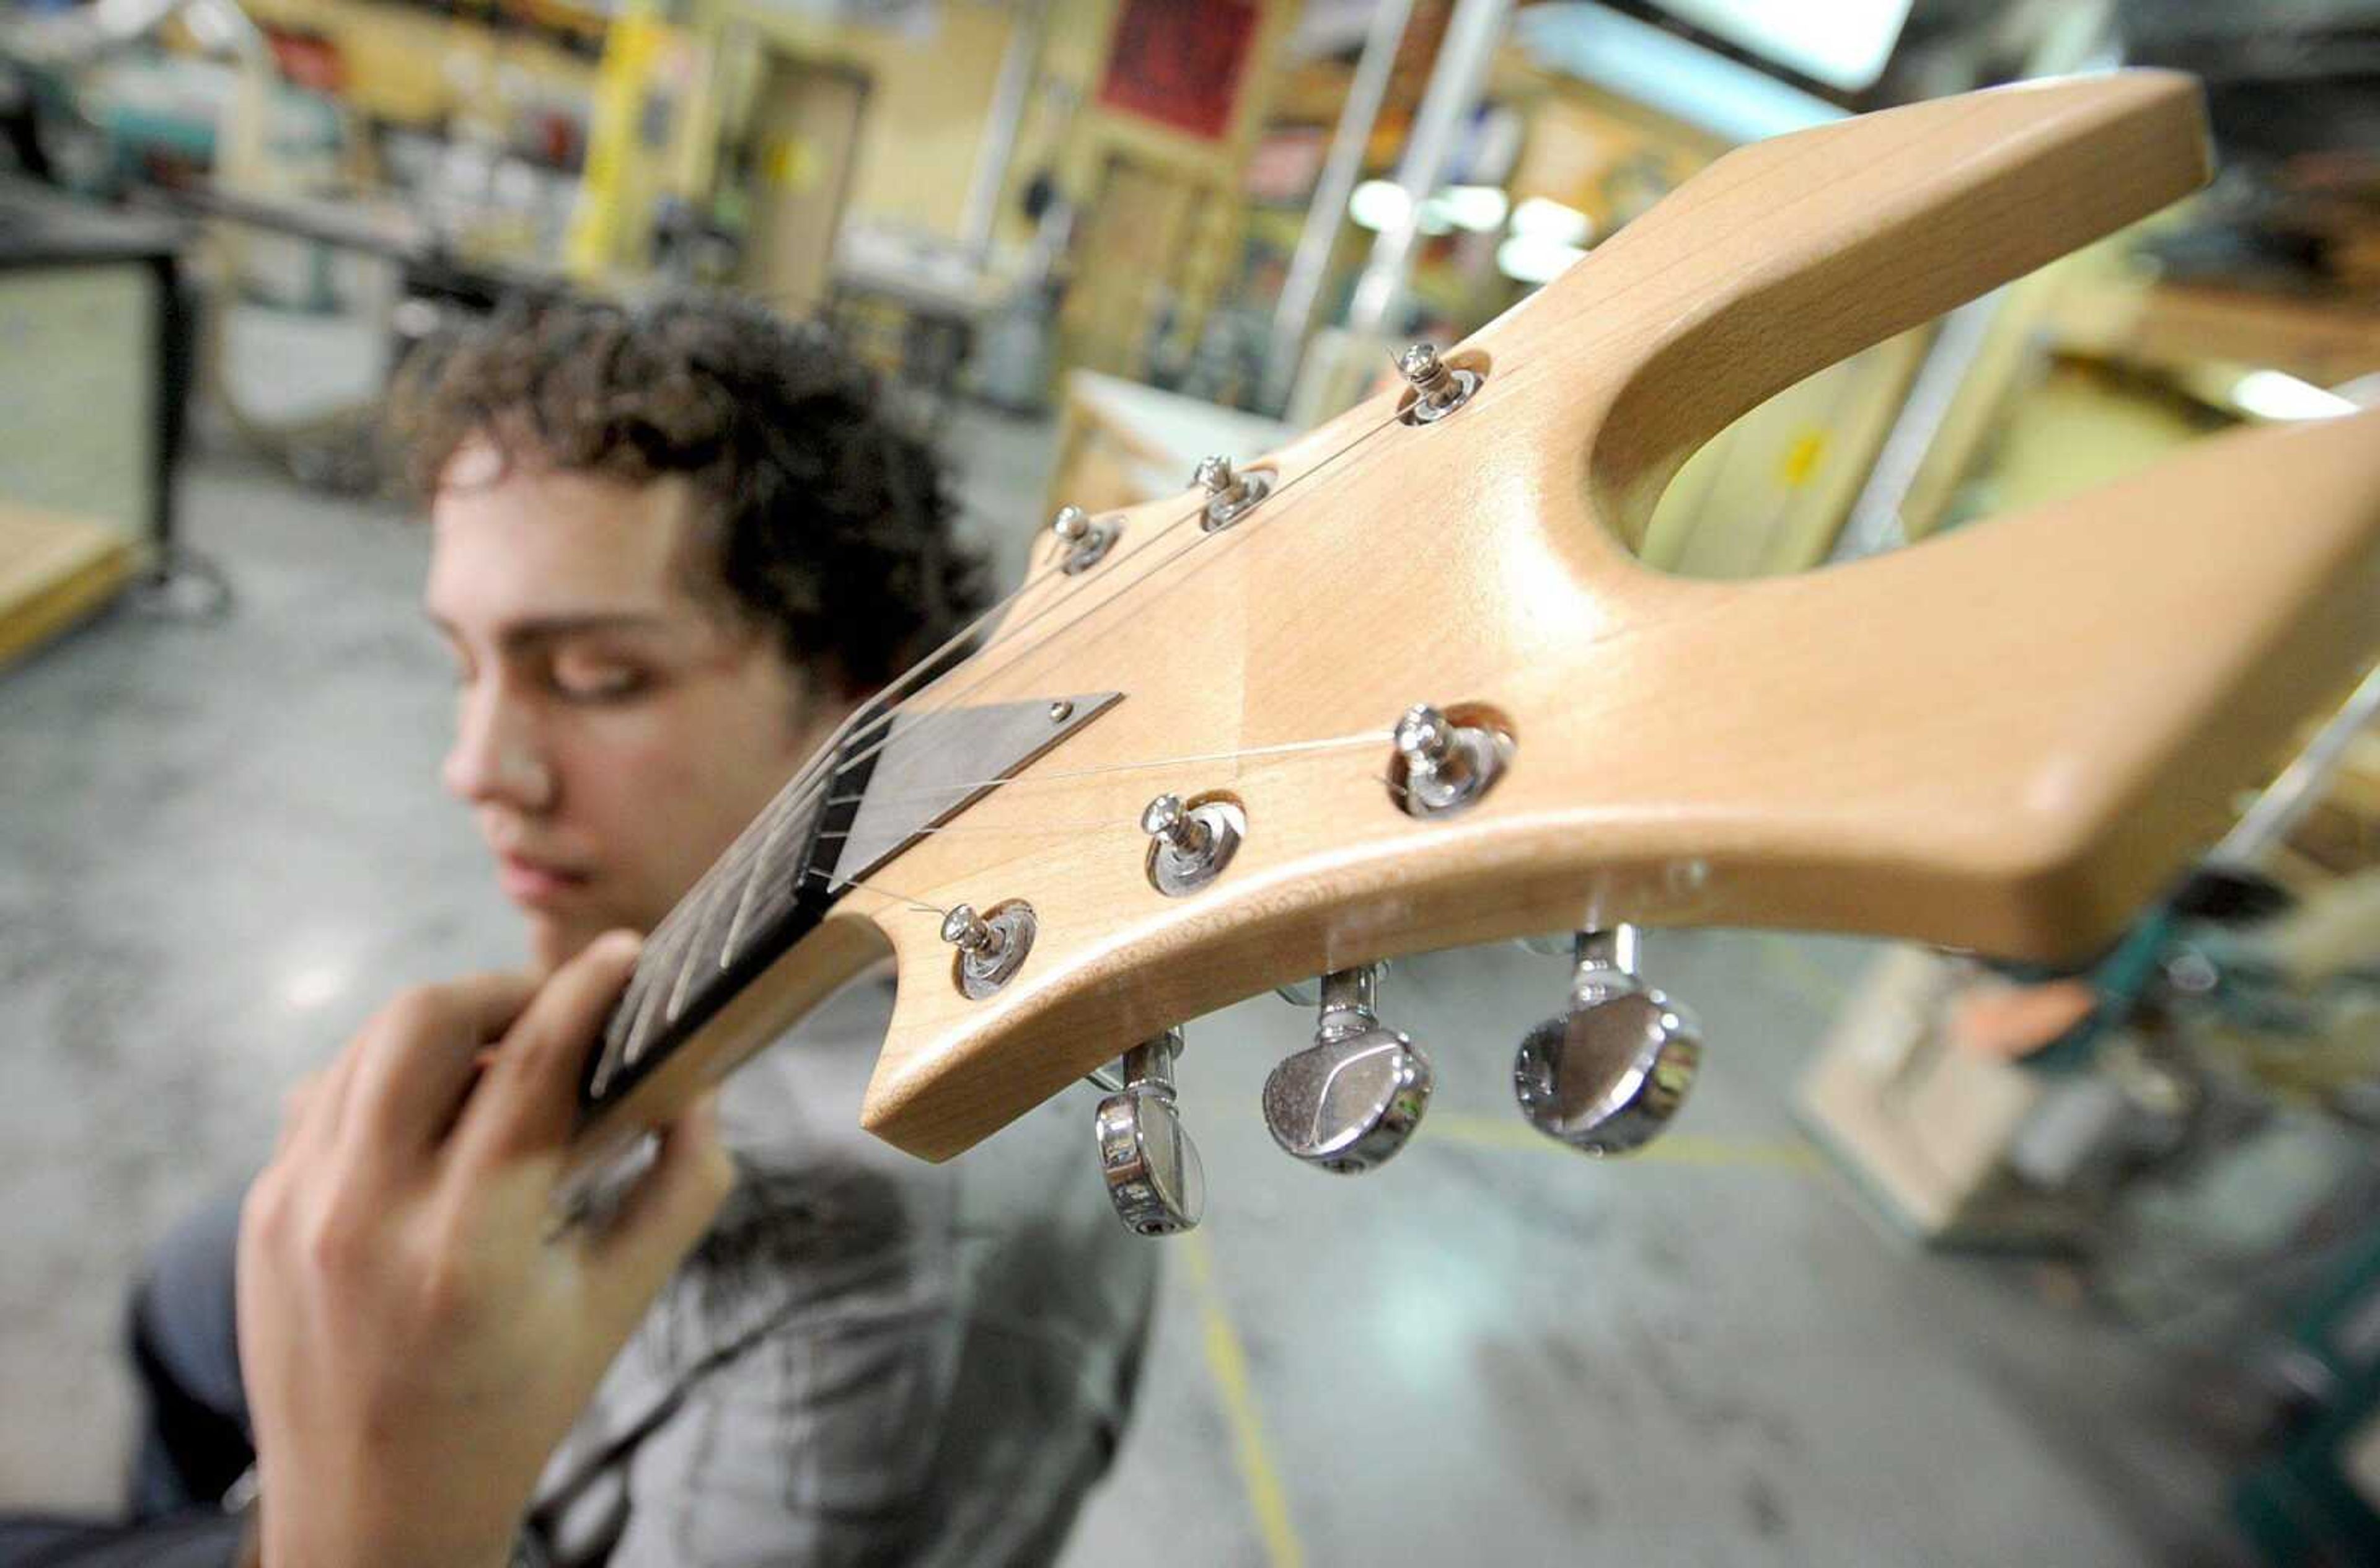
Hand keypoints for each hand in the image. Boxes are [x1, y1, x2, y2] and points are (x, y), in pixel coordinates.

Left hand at [237, 932, 733, 1567]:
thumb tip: (703, 1085)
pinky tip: (433, 1110)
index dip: (588, 992)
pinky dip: (384, 1077)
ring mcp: (293, 1210)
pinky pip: (322, 1095)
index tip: (628, 954)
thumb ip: (679, 1188)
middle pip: (421, 1021)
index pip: (530, 1068)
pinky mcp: (257, 1212)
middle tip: (555, 1004)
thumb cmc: (512, 1413)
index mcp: (468, 1250)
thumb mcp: (618, 1308)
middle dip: (500, 988)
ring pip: (363, 1044)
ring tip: (501, 1050)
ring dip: (442, 1024)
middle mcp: (364, 1218)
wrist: (371, 1518)